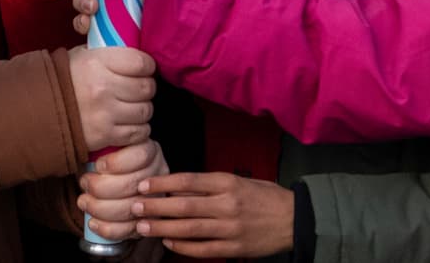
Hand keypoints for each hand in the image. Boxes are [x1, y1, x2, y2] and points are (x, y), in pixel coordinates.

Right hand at [68, 45, 155, 151]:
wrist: (40, 108)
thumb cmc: (66, 78)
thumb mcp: (83, 55)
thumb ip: (110, 53)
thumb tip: (135, 52)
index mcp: (97, 62)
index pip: (141, 63)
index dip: (147, 66)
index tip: (143, 69)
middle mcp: (103, 87)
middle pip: (146, 88)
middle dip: (146, 88)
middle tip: (137, 89)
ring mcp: (105, 113)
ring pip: (145, 111)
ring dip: (142, 109)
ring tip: (131, 106)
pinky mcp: (105, 135)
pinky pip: (138, 132)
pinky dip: (138, 128)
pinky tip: (128, 122)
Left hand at [79, 140, 168, 240]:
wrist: (99, 178)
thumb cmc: (98, 157)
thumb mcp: (98, 138)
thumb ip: (104, 133)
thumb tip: (106, 137)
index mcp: (148, 149)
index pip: (142, 155)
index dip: (118, 162)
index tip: (98, 165)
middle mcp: (156, 172)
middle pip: (135, 184)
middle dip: (103, 187)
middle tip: (85, 183)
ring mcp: (154, 198)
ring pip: (132, 208)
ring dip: (101, 208)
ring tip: (84, 201)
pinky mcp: (146, 221)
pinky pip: (129, 229)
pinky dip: (108, 228)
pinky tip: (93, 222)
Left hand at [132, 171, 294, 257]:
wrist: (294, 219)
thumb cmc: (263, 196)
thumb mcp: (236, 180)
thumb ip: (208, 185)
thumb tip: (176, 188)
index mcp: (227, 183)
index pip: (188, 180)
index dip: (163, 184)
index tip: (144, 185)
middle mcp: (227, 204)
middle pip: (184, 206)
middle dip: (156, 207)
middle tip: (135, 207)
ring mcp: (230, 228)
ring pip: (190, 229)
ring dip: (163, 228)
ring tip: (143, 227)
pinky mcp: (235, 247)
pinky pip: (203, 249)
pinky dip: (183, 246)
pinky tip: (169, 241)